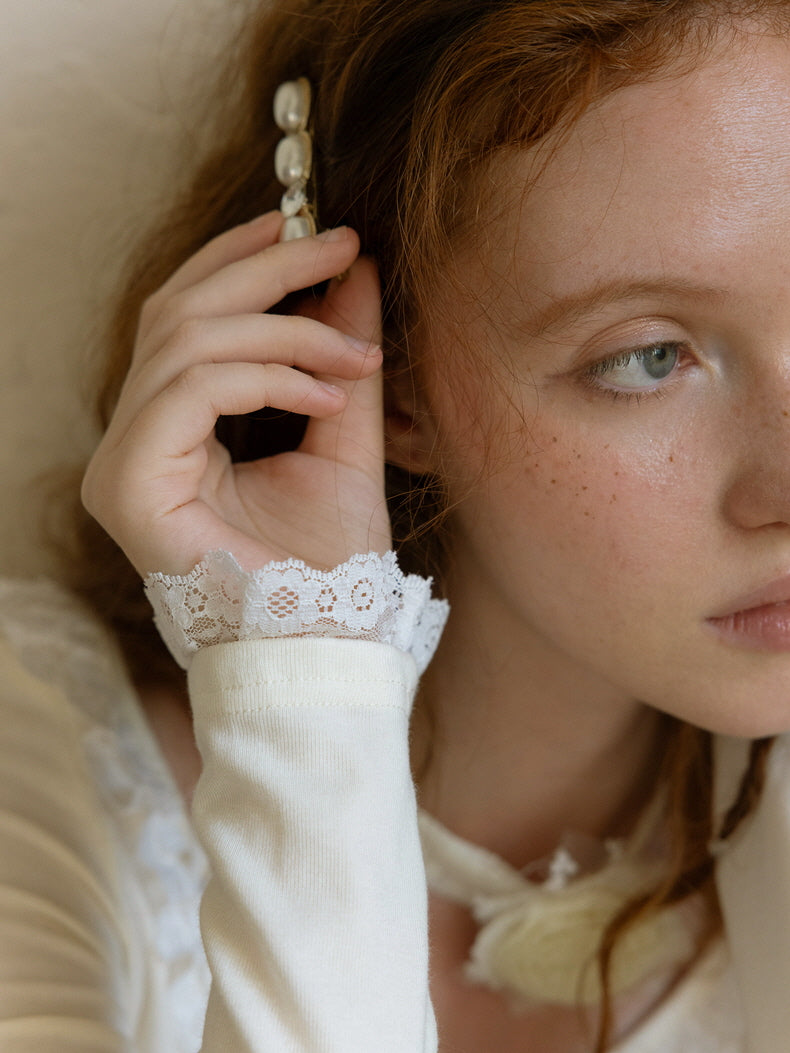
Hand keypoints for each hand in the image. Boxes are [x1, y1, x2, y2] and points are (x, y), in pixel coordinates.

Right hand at [82, 213, 389, 577]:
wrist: (324, 644)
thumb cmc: (329, 560)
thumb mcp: (343, 436)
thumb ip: (338, 355)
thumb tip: (356, 272)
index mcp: (174, 428)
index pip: (186, 318)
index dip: (242, 260)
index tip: (318, 231)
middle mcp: (136, 439)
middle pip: (178, 313)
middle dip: (265, 269)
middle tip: (341, 244)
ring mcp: (123, 462)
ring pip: (185, 342)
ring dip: (283, 329)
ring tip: (355, 349)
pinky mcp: (129, 484)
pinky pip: (190, 389)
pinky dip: (266, 375)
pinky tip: (328, 391)